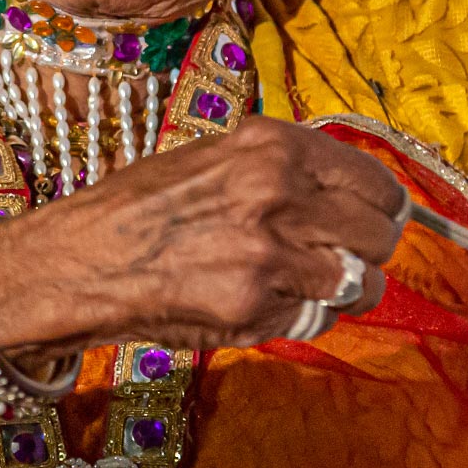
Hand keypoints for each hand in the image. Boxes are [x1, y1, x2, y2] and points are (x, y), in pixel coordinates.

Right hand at [0, 117, 405, 362]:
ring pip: (361, 284)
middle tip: (347, 259)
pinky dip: (302, 319)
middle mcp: (279, 194)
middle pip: (379, 235)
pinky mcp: (255, 308)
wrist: (83, 258)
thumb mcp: (218, 157)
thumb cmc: (146, 206)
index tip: (382, 218)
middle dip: (370, 251)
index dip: (384, 206)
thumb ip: (285, 170)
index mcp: (274, 147)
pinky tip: (265, 304)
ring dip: (344, 292)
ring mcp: (270, 255)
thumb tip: (350, 193)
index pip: (373, 181)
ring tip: (309, 287)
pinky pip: (317, 320)